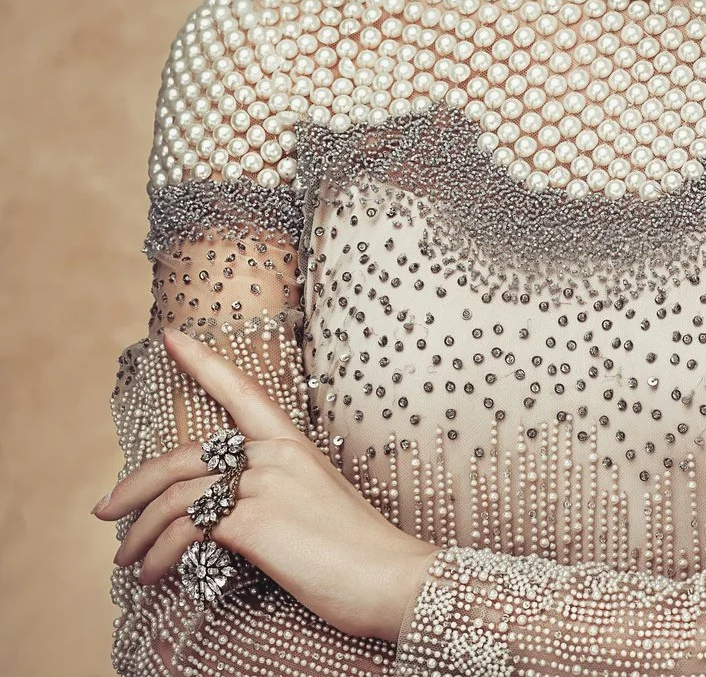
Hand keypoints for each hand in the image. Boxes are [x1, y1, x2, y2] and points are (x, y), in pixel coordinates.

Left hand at [92, 327, 441, 642]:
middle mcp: (276, 454)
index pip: (241, 391)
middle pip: (184, 456)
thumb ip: (272, 496)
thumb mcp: (313, 506)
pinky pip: (188, 530)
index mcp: (293, 443)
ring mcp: (265, 483)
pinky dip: (161, 554)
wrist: (391, 576)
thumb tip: (224, 519)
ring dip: (140, 533)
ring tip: (126, 561)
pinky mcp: (255, 521)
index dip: (203, 362)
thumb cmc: (357, 550)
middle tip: (105, 511)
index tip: (172, 338)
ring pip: (176, 496)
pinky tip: (155, 575)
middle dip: (135, 485)